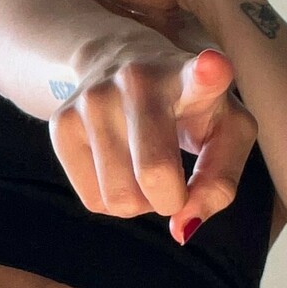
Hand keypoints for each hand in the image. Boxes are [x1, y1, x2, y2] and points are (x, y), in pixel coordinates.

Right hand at [48, 24, 258, 242]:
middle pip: (155, 174)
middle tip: (174, 179)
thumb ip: (220, 182)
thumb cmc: (188, 107)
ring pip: (119, 198)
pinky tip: (118, 165)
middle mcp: (137, 79)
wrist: (115, 59)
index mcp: (189, 76)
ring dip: (140, 202)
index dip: (208, 73)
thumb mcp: (225, 132)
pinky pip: (93, 201)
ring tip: (144, 166)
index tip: (213, 66)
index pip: (199, 76)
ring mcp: (93, 99)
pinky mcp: (61, 122)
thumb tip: (182, 228)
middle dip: (171, 199)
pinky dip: (112, 200)